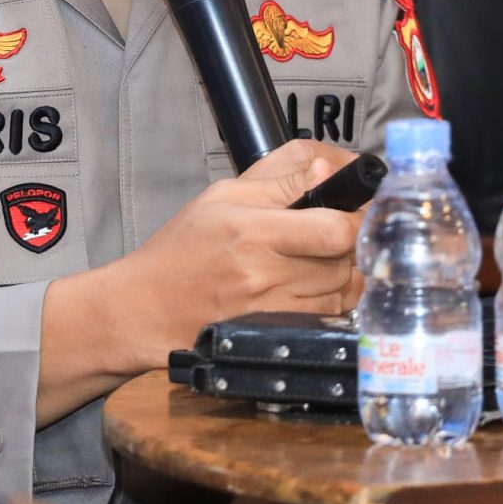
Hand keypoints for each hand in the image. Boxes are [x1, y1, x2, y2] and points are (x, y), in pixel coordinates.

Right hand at [40, 140, 362, 418]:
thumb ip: (280, 179)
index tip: (357, 204)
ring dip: (344, 268)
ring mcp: (274, 310)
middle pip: (345, 258)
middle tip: (338, 228)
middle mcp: (266, 275)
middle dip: (352, 239)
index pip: (335, 228)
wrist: (145, 309)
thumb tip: (330, 168)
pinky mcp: (278, 335)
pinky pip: (331, 315)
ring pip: (344, 288)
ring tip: (320, 255)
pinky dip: (335, 298)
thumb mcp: (222, 196)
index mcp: (252, 231)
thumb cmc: (182, 249)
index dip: (358, 214)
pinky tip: (316, 284)